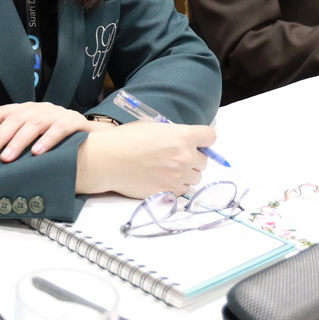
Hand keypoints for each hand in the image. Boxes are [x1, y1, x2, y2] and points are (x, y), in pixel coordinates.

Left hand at [0, 102, 99, 161]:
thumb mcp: (35, 140)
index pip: (2, 111)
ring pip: (35, 123)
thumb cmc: (58, 143)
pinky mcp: (75, 121)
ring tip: (7, 158)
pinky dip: (48, 140)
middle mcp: (40, 108)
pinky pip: (60, 129)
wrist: (95, 141)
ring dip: (19, 141)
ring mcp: (57, 113)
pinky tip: (38, 153)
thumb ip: (17, 143)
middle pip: (16, 118)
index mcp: (27, 110)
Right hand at [75, 122, 215, 197]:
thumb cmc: (126, 139)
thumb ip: (175, 135)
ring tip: (166, 170)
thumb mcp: (154, 127)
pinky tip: (161, 179)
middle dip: (192, 158)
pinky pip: (183, 190)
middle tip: (174, 157)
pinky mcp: (170, 192)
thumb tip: (186, 143)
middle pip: (203, 160)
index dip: (203, 140)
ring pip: (195, 177)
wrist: (108, 160)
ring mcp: (178, 176)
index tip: (197, 142)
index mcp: (182, 136)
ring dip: (186, 174)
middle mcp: (185, 156)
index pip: (210, 137)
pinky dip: (176, 186)